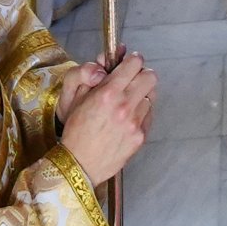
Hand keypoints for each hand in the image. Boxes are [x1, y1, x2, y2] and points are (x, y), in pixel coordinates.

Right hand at [59, 52, 155, 185]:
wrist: (79, 164)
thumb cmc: (76, 131)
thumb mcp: (76, 97)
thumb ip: (93, 75)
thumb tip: (110, 61)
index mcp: (108, 93)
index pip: (135, 63)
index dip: (132, 60)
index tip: (130, 63)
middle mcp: (125, 106)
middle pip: (150, 76)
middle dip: (141, 75)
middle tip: (132, 80)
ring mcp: (135, 122)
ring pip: (150, 96)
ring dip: (141, 96)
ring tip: (127, 103)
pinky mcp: (140, 136)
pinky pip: (149, 115)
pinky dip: (141, 113)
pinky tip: (128, 119)